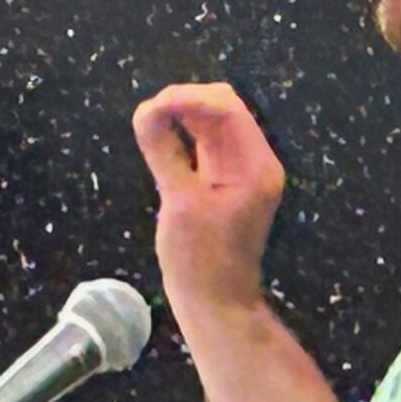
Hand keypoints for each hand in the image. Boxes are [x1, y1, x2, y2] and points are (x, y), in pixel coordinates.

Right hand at [131, 82, 286, 314]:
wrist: (216, 303)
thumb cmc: (200, 260)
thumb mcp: (179, 203)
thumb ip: (164, 151)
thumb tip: (145, 111)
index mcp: (255, 166)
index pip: (227, 108)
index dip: (188, 97)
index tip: (151, 106)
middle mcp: (254, 161)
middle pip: (223, 108)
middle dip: (184, 101)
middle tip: (147, 113)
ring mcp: (240, 171)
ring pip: (213, 122)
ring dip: (181, 114)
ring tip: (147, 120)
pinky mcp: (224, 180)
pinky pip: (205, 143)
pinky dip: (182, 133)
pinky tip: (158, 134)